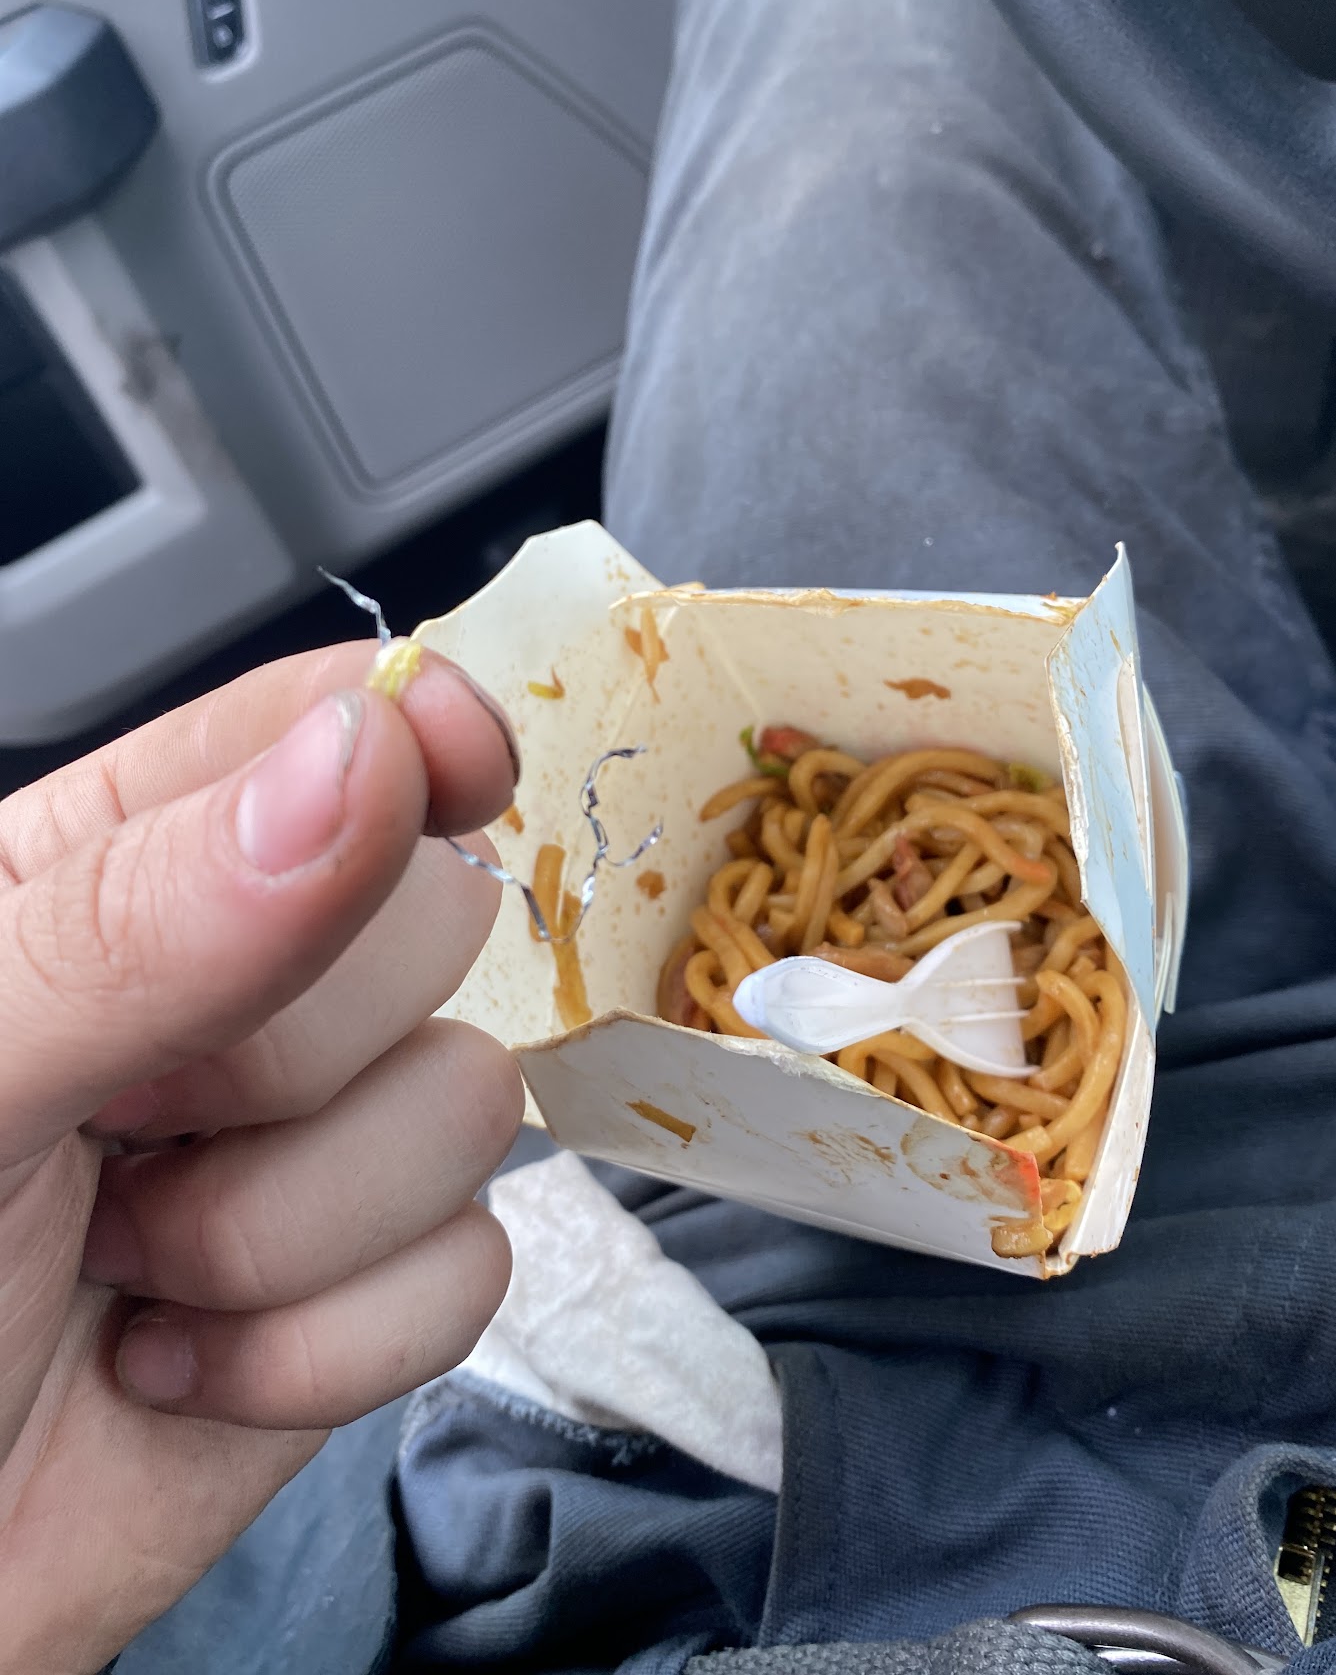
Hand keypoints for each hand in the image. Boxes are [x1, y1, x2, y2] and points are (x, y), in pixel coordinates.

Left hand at [0, 644, 524, 1673]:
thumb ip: (145, 916)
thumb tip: (370, 760)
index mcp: (110, 871)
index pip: (317, 726)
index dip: (409, 733)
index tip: (458, 764)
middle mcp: (236, 986)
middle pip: (435, 916)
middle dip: (288, 1061)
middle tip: (124, 1130)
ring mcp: (312, 1139)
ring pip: (470, 1102)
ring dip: (288, 1229)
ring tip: (130, 1268)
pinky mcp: (365, 1290)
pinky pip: (471, 1268)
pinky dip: (324, 1349)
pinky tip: (182, 1364)